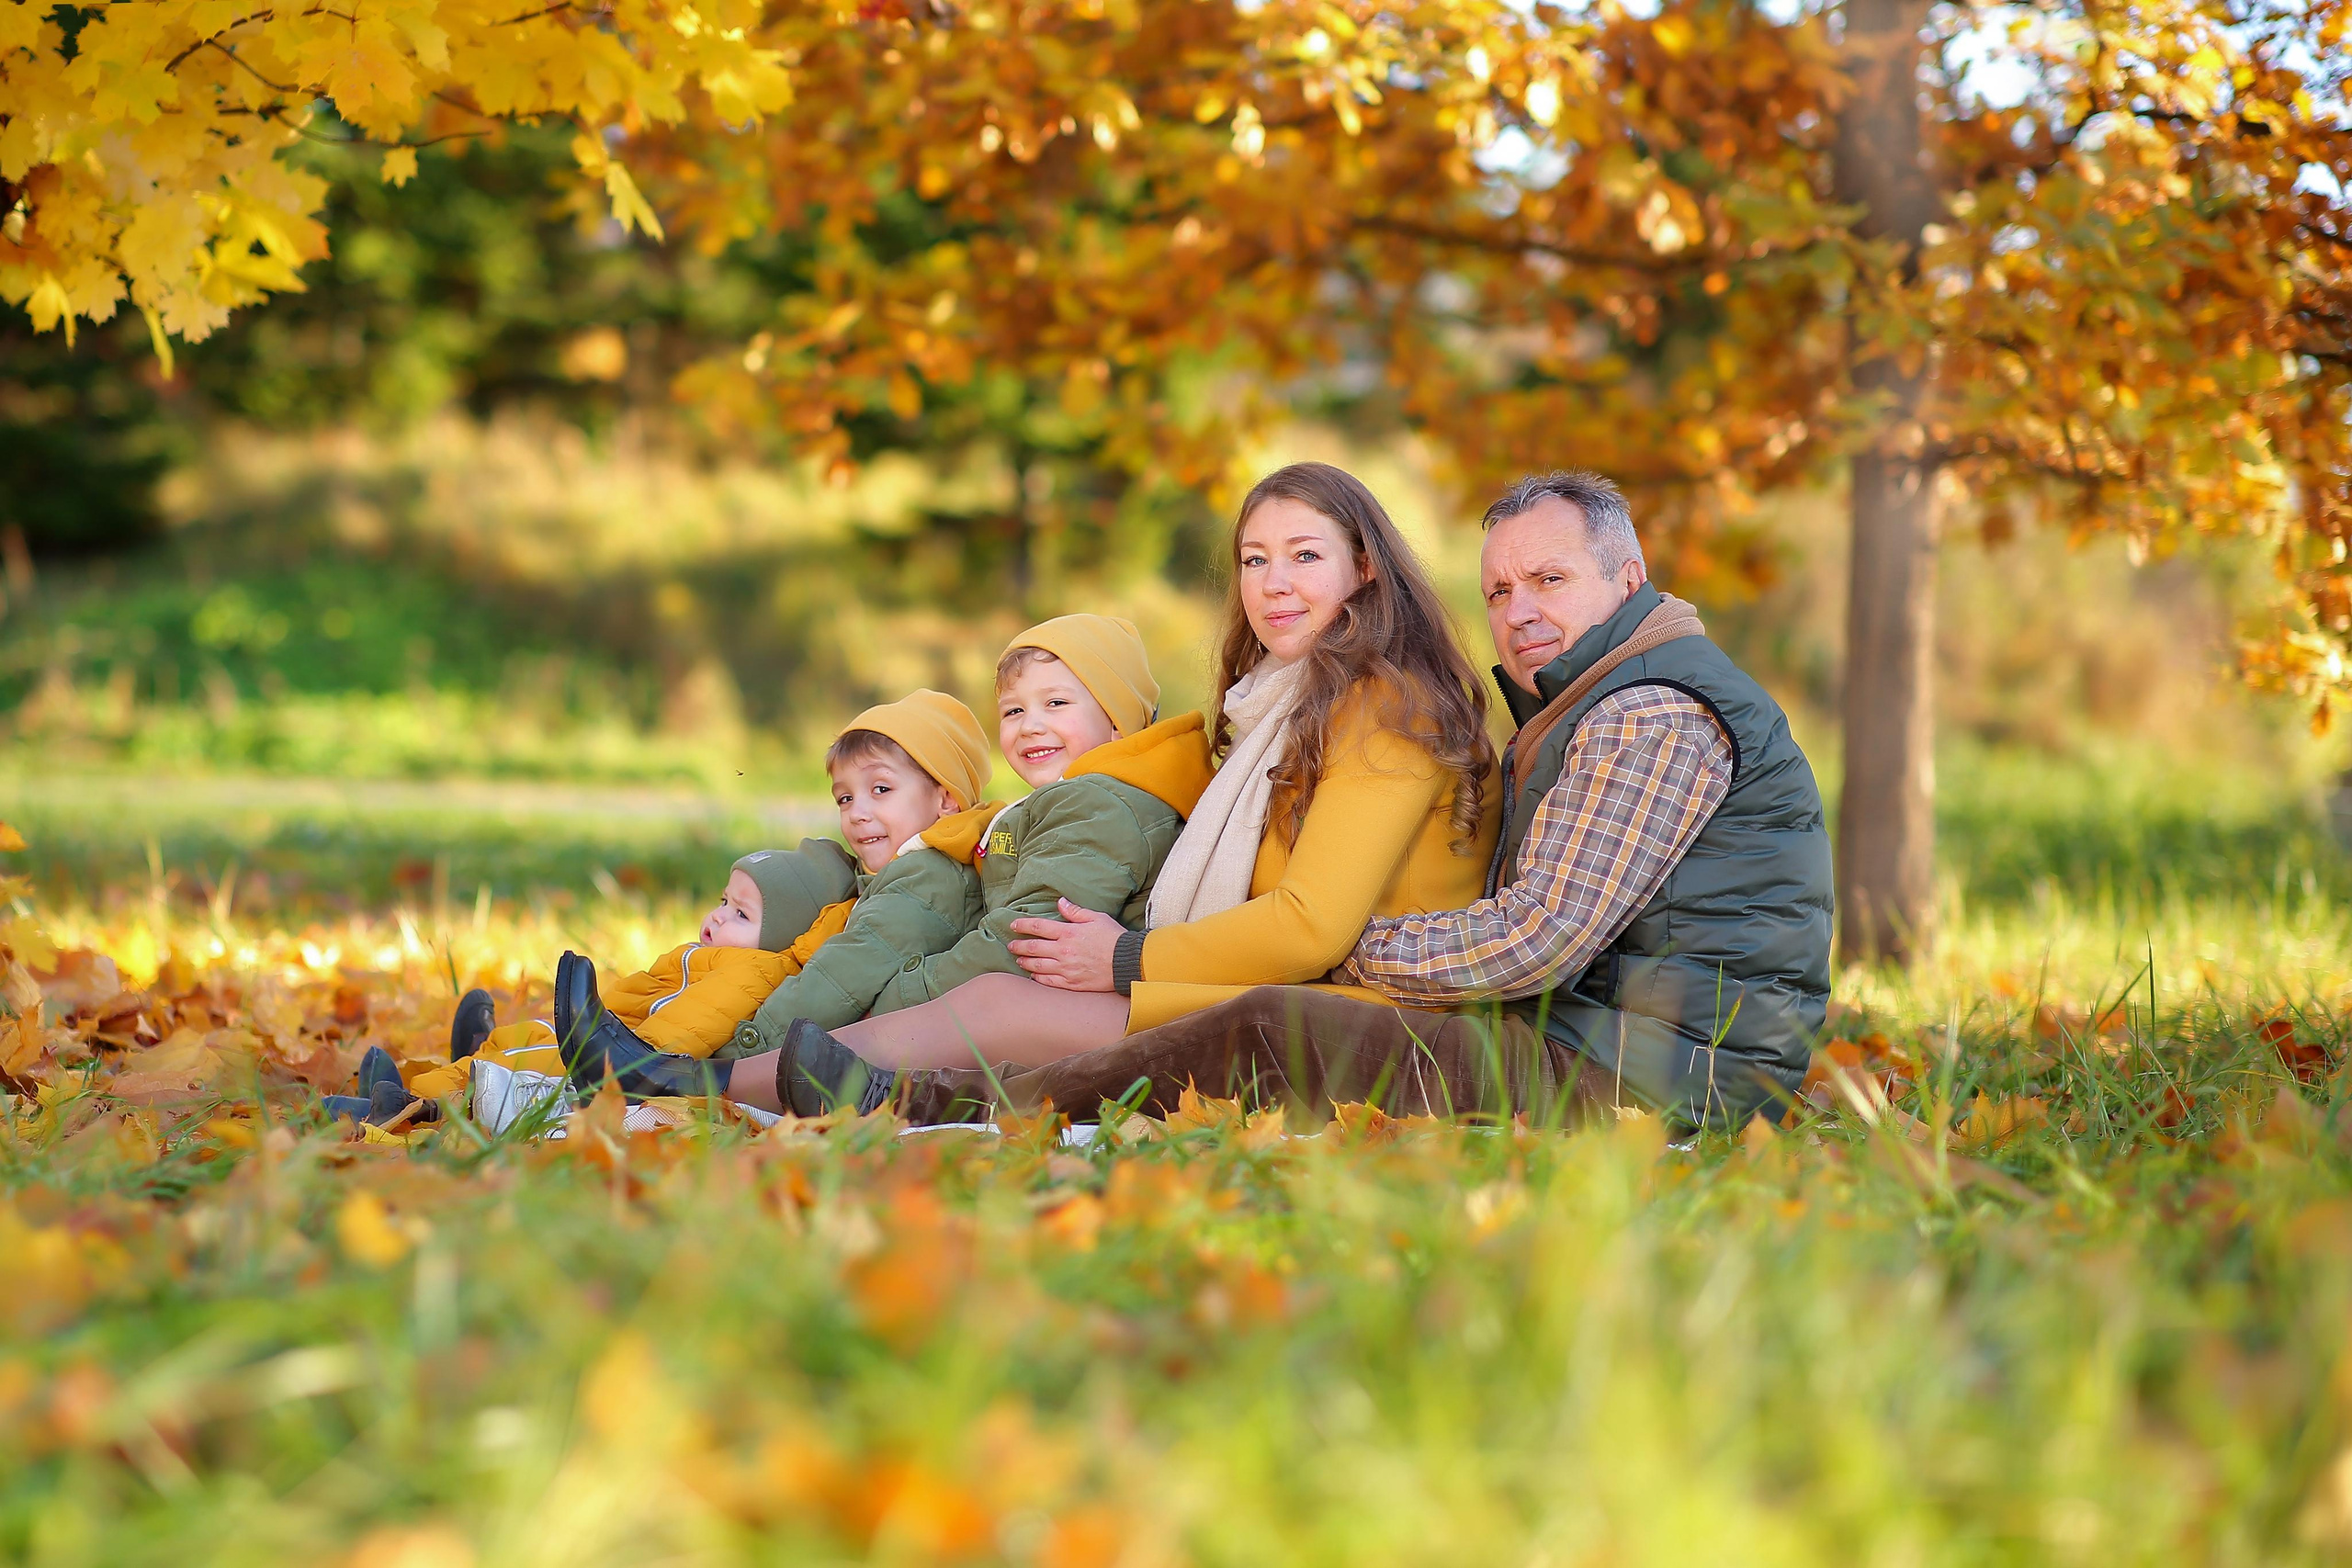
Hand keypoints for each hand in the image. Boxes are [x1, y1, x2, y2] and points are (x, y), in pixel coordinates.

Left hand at [1007, 899, 1124, 991]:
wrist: (1128, 962)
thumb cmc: (1114, 938)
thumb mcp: (1097, 918)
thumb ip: (1076, 911)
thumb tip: (1060, 902)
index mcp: (1068, 932)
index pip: (1038, 927)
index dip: (1022, 925)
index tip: (1013, 926)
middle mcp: (1063, 951)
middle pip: (1033, 947)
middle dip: (1018, 945)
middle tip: (1011, 945)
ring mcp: (1066, 969)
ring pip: (1037, 966)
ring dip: (1024, 962)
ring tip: (1019, 960)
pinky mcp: (1071, 983)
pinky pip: (1048, 982)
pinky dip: (1037, 978)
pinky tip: (1033, 975)